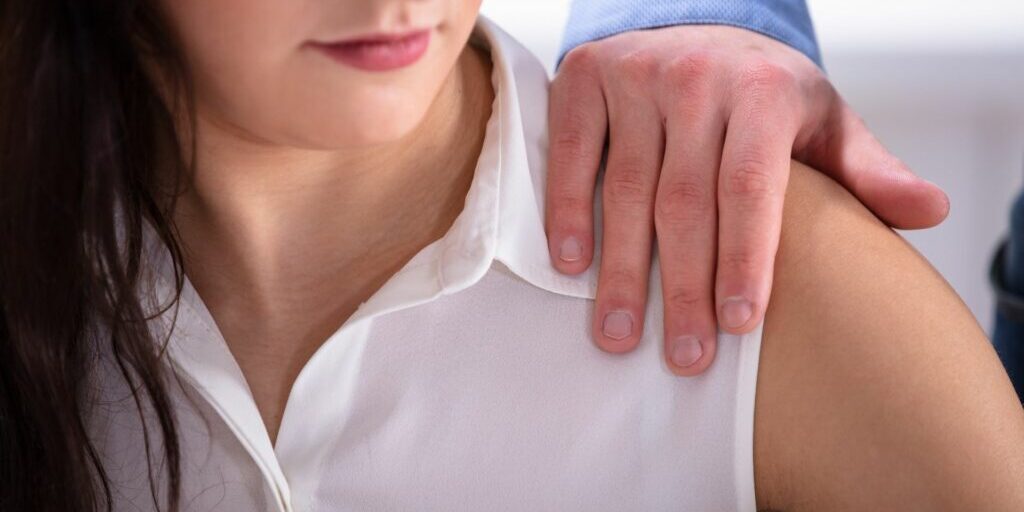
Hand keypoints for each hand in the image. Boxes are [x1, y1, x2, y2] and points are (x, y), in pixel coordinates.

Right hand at [544, 25, 948, 375]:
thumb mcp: (824, 124)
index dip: (743, 260)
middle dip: (681, 287)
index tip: (737, 326)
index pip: (752, 188)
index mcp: (764, 92)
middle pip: (685, 200)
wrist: (697, 28)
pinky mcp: (585, 76)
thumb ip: (870, 171)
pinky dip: (566, 210)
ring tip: (619, 335)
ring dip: (620, 269)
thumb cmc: (762, 95)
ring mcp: (636, 74)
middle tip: (682, 357)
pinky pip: (573, 153)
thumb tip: (930, 213)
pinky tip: (572, 265)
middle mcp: (697, 78)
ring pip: (625, 187)